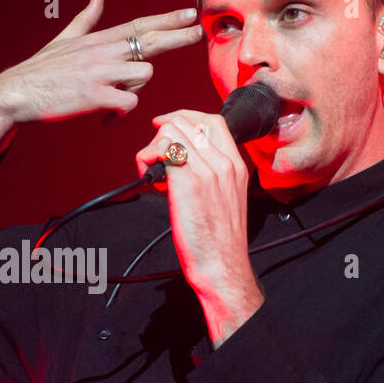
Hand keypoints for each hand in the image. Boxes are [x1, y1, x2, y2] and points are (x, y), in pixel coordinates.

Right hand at [0, 0, 202, 125]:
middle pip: (149, 40)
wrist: (15, 93)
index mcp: (98, 40)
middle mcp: (102, 51)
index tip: (189, 13)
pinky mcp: (94, 96)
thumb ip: (86, 19)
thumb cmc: (40, 70)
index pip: (139, 25)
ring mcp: (99, 73)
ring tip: (114, 97)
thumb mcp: (65, 39)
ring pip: (143, 74)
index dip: (166, 19)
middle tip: (198, 32)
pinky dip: (121, 114)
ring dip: (135, 88)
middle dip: (176, 36)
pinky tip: (107, 118)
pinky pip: (128, 103)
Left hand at [136, 110, 264, 345]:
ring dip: (152, 149)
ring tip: (153, 173)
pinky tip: (150, 180)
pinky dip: (147, 160)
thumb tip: (184, 159)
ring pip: (170, 133)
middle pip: (186, 123)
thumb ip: (213, 175)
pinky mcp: (187, 183)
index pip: (212, 121)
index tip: (165, 125)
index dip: (184, 118)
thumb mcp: (227, 198)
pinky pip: (161, 153)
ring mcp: (206, 171)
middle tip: (155, 159)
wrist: (221, 264)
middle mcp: (224, 164)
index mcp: (236, 165)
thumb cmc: (220, 239)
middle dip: (162, 135)